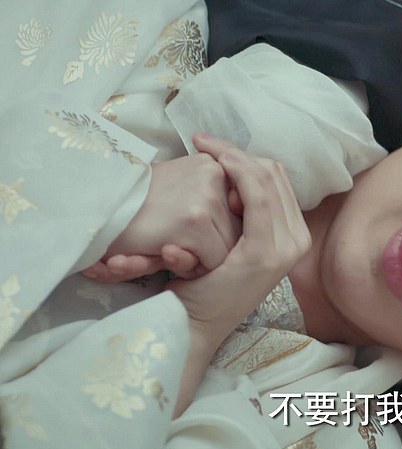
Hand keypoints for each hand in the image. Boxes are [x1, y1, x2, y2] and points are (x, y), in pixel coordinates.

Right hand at [84, 149, 242, 281]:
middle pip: (240, 228)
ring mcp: (207, 198)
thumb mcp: (181, 191)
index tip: (186, 229)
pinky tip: (166, 254)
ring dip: (204, 258)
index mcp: (212, 164)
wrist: (94, 215)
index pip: (241, 210)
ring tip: (169, 248)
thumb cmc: (136, 210)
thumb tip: (244, 209)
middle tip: (175, 243)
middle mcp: (214, 175)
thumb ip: (216, 198)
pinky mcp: (196, 222)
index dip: (219, 229)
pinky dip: (194, 267)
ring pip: (231, 246)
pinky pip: (215, 259)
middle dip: (214, 245)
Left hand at [169, 133, 310, 345]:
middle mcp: (298, 241)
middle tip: (205, 142)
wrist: (193, 323)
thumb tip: (239, 171)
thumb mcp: (235, 239)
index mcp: (294, 235)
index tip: (214, 147)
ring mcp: (286, 249)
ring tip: (205, 149)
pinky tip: (216, 165)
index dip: (247, 156)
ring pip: (266, 181)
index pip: (278, 179)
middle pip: (274, 175)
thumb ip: (247, 212)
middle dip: (239, 152)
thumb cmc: (205, 280)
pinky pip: (257, 198)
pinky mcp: (266, 253)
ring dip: (235, 158)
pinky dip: (238, 174)